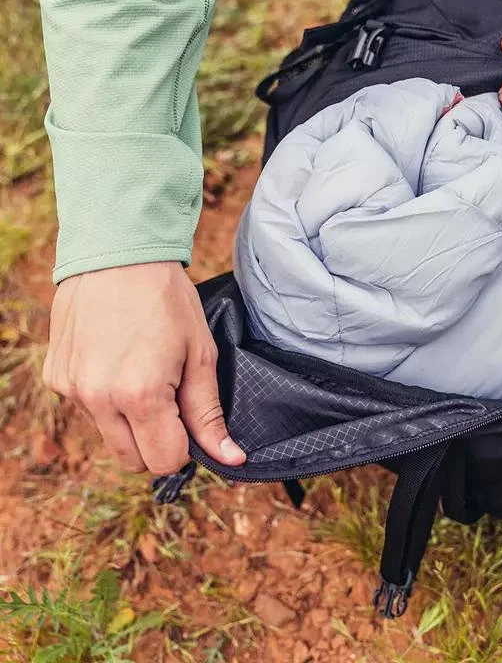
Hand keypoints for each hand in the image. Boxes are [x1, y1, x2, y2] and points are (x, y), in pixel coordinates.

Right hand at [43, 262, 245, 474]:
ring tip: (143, 372)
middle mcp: (99, 399)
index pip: (164, 461)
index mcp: (141, 396)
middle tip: (170, 398)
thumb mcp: (200, 354)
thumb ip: (208, 413)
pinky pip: (85, 410)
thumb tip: (230, 458)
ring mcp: (72, 389)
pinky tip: (117, 360)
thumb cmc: (167, 300)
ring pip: (108, 437)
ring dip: (129, 421)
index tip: (190, 418)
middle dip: (156, 440)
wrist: (118, 254)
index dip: (185, 447)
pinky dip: (104, 399)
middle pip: (132, 461)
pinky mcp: (56, 377)